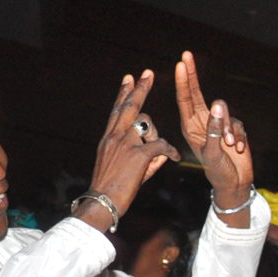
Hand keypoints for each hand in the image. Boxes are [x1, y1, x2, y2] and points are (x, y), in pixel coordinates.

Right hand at [85, 71, 180, 222]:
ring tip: (160, 152)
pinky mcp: (138, 155)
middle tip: (148, 73)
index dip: (124, 94)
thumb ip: (143, 157)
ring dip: (157, 135)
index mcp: (108, 138)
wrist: (102, 202)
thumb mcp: (123, 168)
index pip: (117, 110)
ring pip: (147, 125)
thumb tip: (159, 151)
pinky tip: (176, 157)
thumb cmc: (112, 190)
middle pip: (129, 106)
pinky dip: (170, 150)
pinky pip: (161, 145)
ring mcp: (125, 144)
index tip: (128, 78)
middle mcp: (115, 136)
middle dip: (140, 89)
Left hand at [175, 52, 252, 209]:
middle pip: (197, 93)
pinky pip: (237, 123)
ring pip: (224, 110)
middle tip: (186, 55)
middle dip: (192, 75)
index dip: (184, 81)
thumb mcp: (213, 153)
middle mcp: (202, 122)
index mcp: (190, 127)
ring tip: (229, 145)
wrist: (235, 185)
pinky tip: (238, 149)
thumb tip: (218, 106)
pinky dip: (238, 135)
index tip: (181, 64)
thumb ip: (214, 130)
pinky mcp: (232, 129)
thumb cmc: (218, 172)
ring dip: (228, 127)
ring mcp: (217, 125)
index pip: (185, 100)